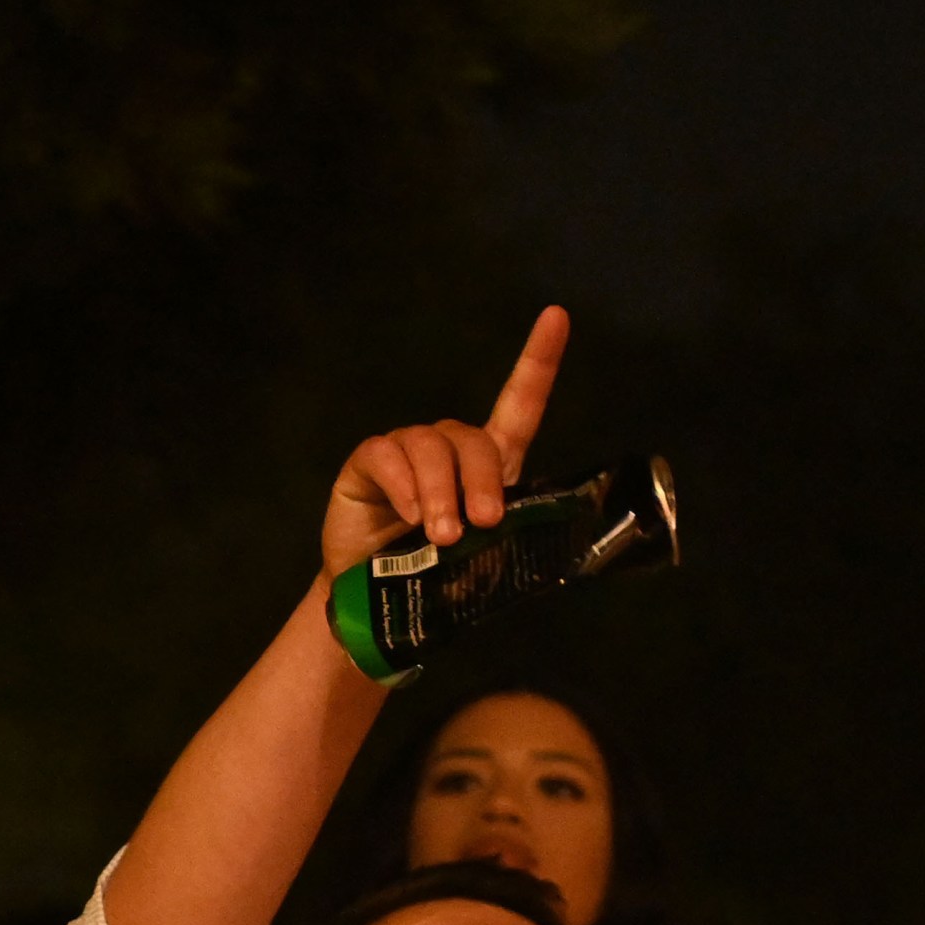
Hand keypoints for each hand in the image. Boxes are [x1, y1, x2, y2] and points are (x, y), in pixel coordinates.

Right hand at [319, 306, 571, 579]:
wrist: (374, 606)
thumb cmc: (433, 580)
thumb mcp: (476, 561)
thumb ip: (496, 539)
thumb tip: (506, 533)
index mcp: (488, 466)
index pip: (518, 407)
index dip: (537, 362)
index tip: (557, 318)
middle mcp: (447, 449)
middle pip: (472, 439)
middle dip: (482, 479)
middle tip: (483, 523)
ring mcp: (405, 452)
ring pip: (430, 446)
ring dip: (439, 491)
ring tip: (441, 537)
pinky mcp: (367, 463)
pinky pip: (386, 455)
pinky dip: (401, 484)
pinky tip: (407, 514)